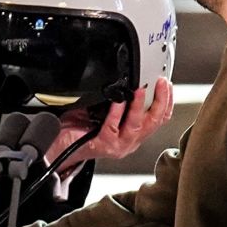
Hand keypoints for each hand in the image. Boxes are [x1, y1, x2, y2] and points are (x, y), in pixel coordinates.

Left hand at [46, 77, 173, 166]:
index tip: (167, 85)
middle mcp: (129, 142)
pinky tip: (118, 101)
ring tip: (141, 90)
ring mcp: (118, 145)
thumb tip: (125, 79)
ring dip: (140, 106)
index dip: (167, 102)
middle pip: (154, 123)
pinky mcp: (103, 146)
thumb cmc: (79, 128)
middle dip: (161, 102)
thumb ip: (117, 100)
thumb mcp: (104, 111)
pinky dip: (117, 112)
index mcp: (133, 134)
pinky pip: (113, 127)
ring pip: (137, 127)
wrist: (58, 147)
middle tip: (161, 83)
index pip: (158, 120)